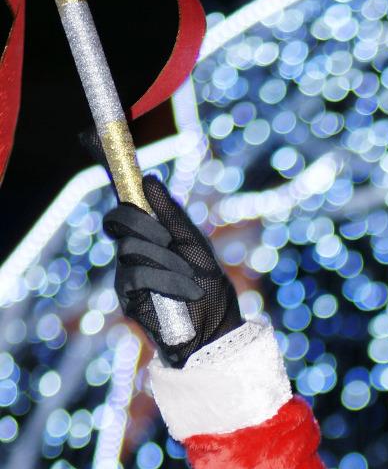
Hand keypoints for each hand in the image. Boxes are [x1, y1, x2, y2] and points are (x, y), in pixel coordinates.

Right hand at [104, 174, 240, 367]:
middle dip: (143, 223)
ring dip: (166, 260)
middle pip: (119, 218)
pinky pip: (136, 274)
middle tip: (169, 239)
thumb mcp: (196, 246)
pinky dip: (165, 279)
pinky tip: (185, 291)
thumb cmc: (209, 289)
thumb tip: (149, 178)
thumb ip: (171, 215)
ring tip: (190, 278)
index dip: (108, 166)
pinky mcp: (127, 298)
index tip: (91, 136)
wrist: (216, 331)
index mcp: (150, 232)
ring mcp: (127, 273)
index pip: (124, 196)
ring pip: (131, 247)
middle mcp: (133, 248)